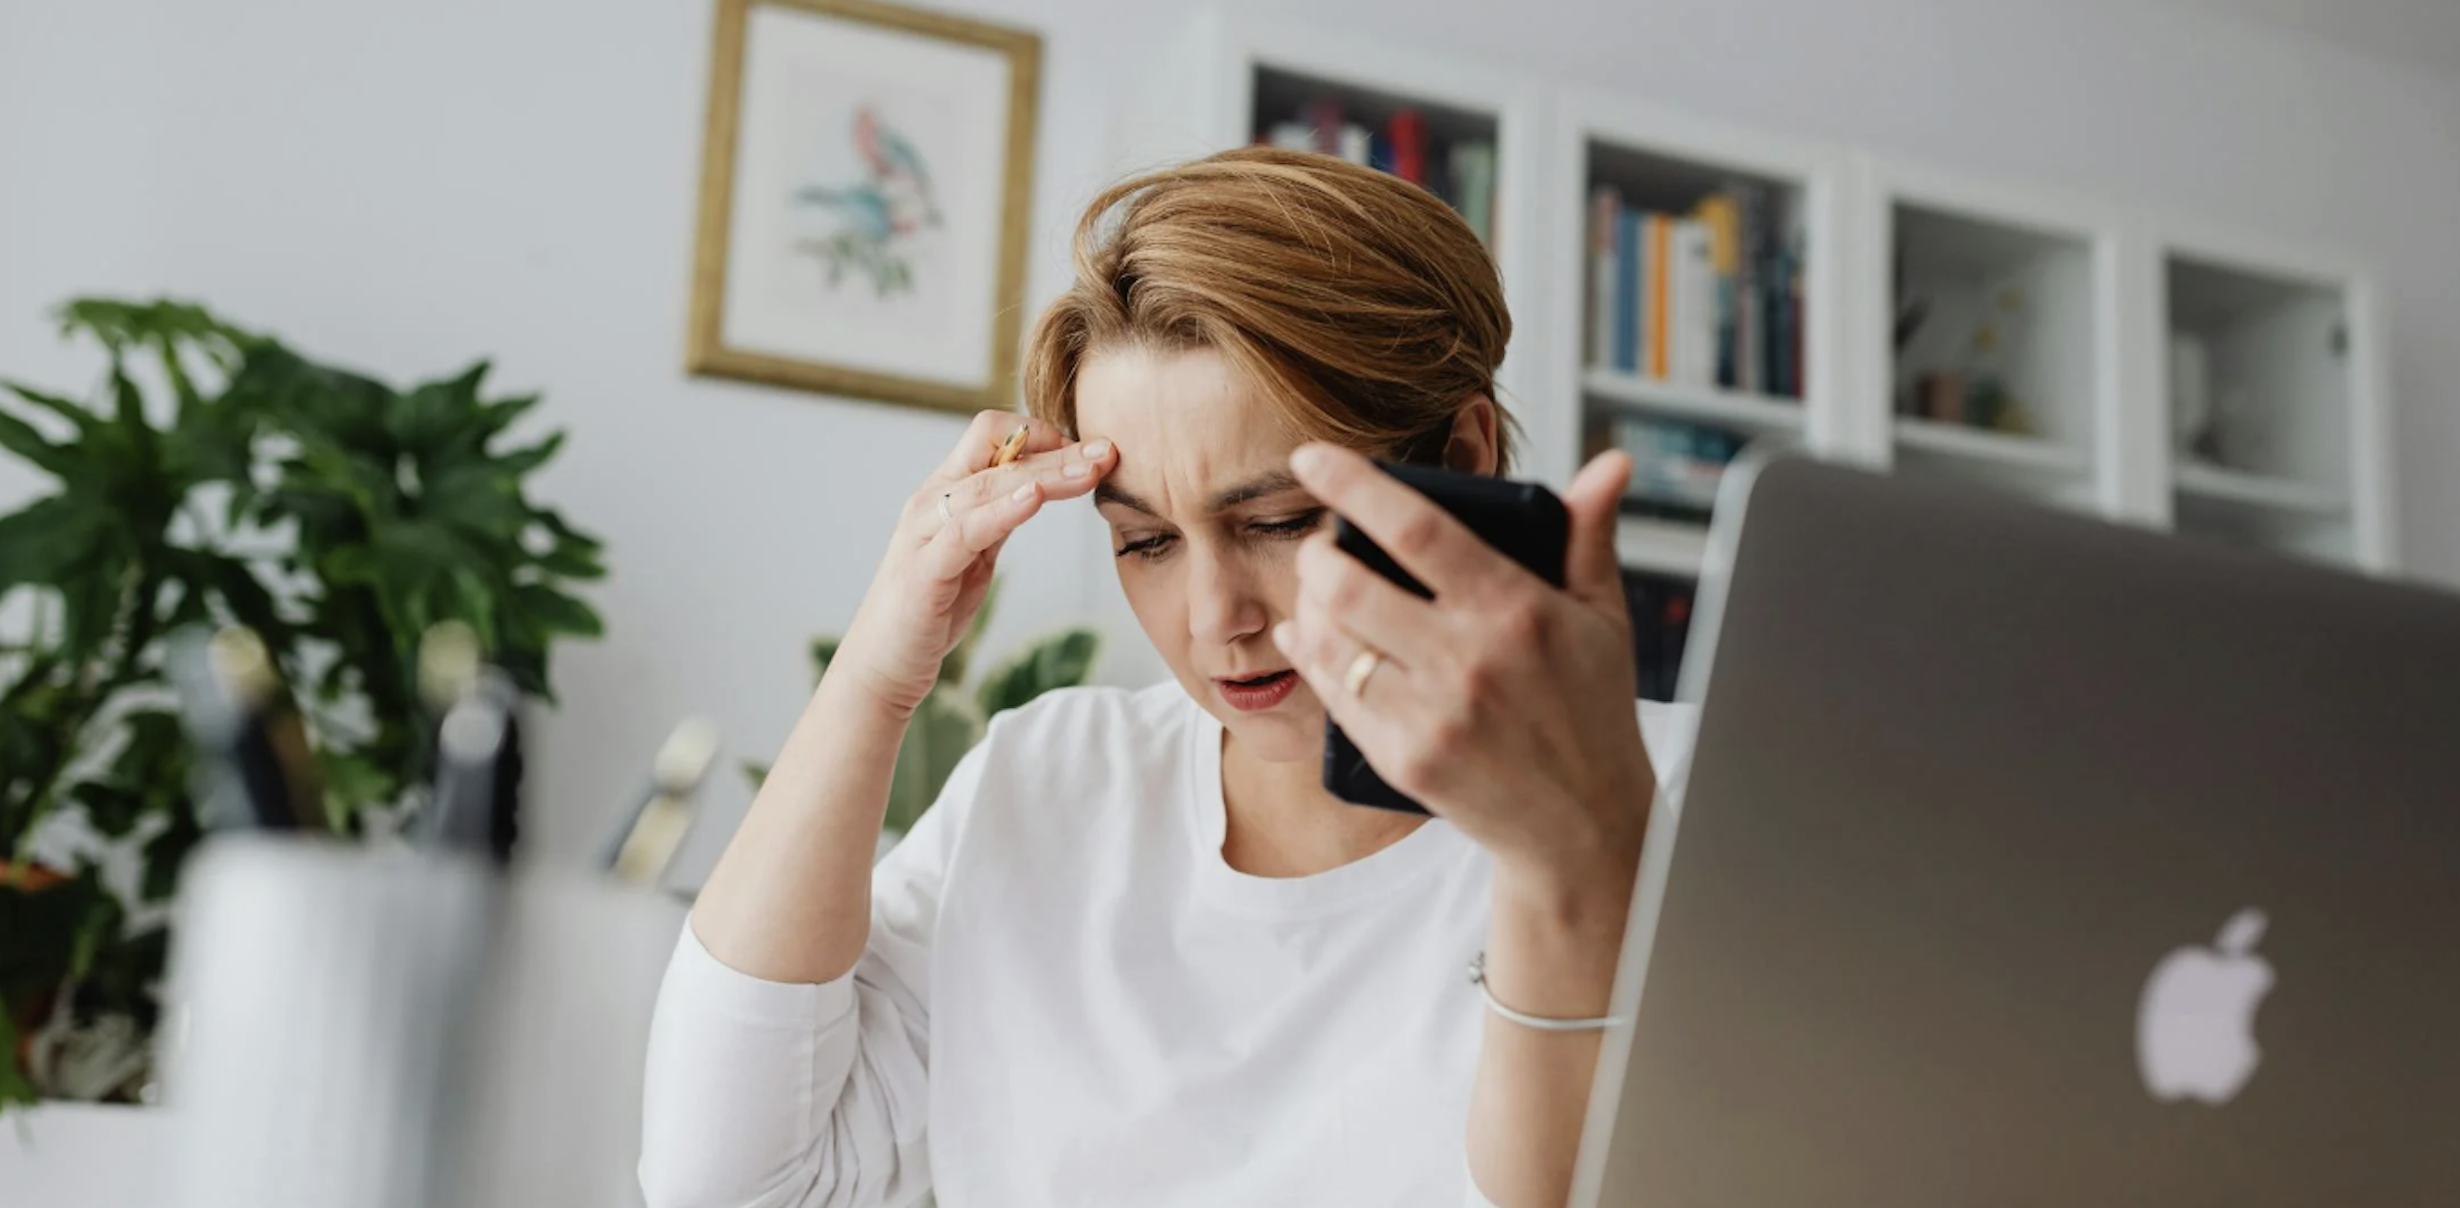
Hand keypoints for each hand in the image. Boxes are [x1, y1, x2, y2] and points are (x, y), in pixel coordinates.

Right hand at [835, 412, 1113, 716]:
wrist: (882, 665)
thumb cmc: (929, 609)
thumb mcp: (975, 554)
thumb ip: (999, 519)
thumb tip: (1040, 489)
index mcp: (944, 493)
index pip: (991, 435)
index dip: (1041, 435)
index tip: (1086, 453)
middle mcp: (930, 502)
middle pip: (997, 452)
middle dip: (1059, 449)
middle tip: (1107, 451)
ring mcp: (923, 533)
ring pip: (988, 485)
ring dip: (1046, 474)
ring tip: (1089, 470)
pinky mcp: (924, 570)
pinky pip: (966, 530)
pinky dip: (1003, 510)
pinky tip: (1035, 499)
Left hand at [1274, 445, 1655, 879]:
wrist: (1583, 825)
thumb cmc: (1593, 710)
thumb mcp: (1603, 617)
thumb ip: (1590, 535)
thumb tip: (1610, 464)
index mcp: (1516, 610)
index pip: (1416, 529)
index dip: (1353, 486)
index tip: (1312, 456)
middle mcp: (1469, 661)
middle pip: (1349, 585)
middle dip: (1318, 553)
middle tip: (1323, 545)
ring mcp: (1433, 715)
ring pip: (1332, 639)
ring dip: (1308, 604)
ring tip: (1319, 589)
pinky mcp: (1405, 759)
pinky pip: (1335, 695)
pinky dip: (1314, 658)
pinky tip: (1312, 637)